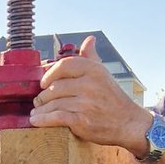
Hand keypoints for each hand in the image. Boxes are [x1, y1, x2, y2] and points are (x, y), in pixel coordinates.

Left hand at [30, 36, 149, 154]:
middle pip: (55, 87)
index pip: (64, 65)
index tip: (43, 82)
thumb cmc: (113, 100)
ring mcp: (85, 103)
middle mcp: (89, 84)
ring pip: (53, 103)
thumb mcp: (104, 75)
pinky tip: (36, 121)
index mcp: (94, 70)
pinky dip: (43, 120)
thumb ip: (92, 58)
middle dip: (43, 96)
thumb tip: (89, 39)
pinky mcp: (82, 121)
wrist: (128, 124)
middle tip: (38, 101)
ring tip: (36, 113)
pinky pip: (55, 118)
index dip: (49, 73)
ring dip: (40, 110)